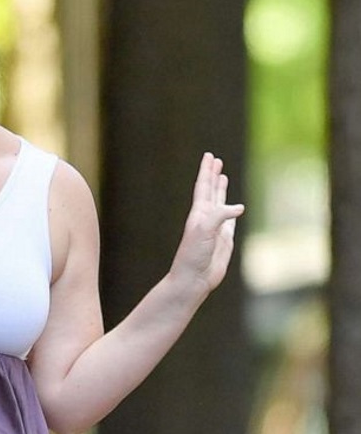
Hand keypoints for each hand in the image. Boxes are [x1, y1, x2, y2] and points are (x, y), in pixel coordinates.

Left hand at [169, 153, 244, 296]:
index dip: (206, 171)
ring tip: (222, 175)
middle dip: (212, 174)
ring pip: (219, 203)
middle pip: (210, 190)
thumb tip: (239, 207)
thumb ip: (219, 215)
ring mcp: (216, 228)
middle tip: (215, 159)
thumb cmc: (193, 254)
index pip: (203, 186)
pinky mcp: (225, 239)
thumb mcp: (204, 231)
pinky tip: (236, 205)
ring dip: (221, 189)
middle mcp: (206, 218)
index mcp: (198, 213)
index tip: (209, 155)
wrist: (193, 278)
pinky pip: (230, 220)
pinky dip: (233, 210)